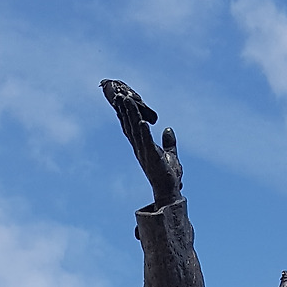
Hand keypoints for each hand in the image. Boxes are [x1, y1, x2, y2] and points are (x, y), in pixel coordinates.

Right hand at [101, 80, 182, 207]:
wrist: (170, 193)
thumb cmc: (168, 177)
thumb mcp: (169, 155)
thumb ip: (168, 142)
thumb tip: (168, 129)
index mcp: (141, 146)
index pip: (130, 126)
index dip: (124, 112)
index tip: (119, 97)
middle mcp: (139, 148)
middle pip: (128, 124)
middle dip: (122, 109)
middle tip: (116, 93)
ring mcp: (144, 153)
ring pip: (135, 129)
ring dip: (130, 114)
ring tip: (124, 99)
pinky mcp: (153, 158)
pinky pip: (147, 142)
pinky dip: (144, 132)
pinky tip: (142, 121)